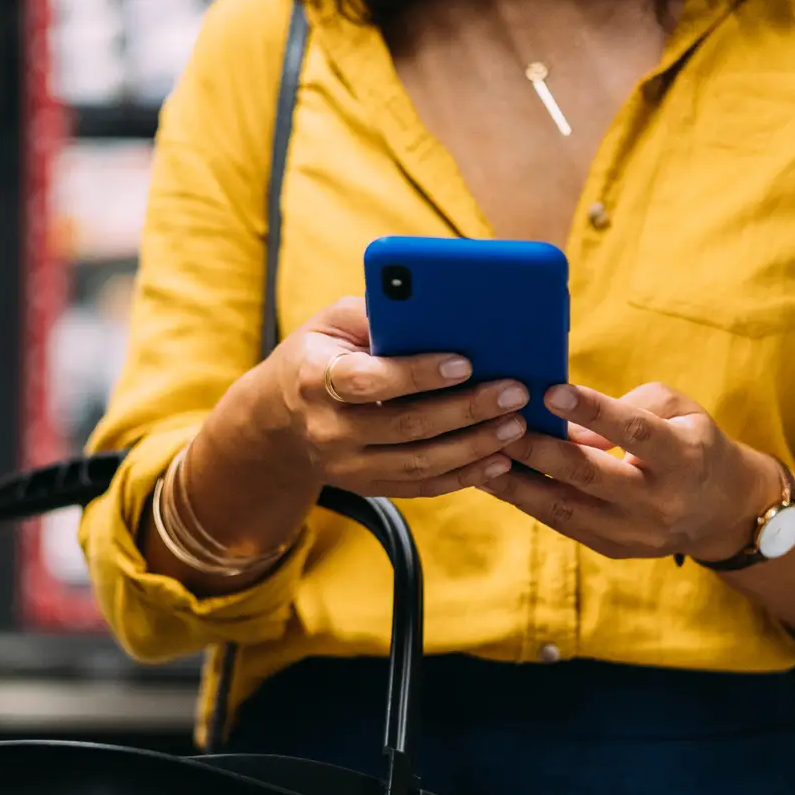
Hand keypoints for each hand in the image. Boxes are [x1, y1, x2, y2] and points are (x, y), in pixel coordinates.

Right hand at [235, 297, 527, 498]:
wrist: (279, 420)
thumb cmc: (318, 355)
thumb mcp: (332, 322)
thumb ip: (377, 314)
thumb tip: (438, 307)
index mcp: (316, 378)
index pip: (369, 381)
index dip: (418, 374)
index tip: (465, 363)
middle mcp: (328, 429)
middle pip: (405, 426)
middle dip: (466, 409)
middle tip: (513, 392)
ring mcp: (346, 466)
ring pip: (419, 464)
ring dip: (474, 446)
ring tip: (516, 425)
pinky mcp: (367, 487)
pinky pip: (421, 487)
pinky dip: (464, 476)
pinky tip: (499, 459)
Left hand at [480, 382, 777, 561]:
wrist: (720, 511)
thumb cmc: (691, 442)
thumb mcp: (680, 410)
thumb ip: (627, 406)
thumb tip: (566, 420)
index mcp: (684, 458)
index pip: (634, 432)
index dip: (592, 412)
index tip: (549, 391)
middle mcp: (659, 501)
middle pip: (589, 476)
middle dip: (537, 451)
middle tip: (498, 426)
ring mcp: (634, 533)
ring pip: (565, 509)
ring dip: (517, 484)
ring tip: (481, 457)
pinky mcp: (612, 549)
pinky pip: (561, 524)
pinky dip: (526, 501)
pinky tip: (494, 480)